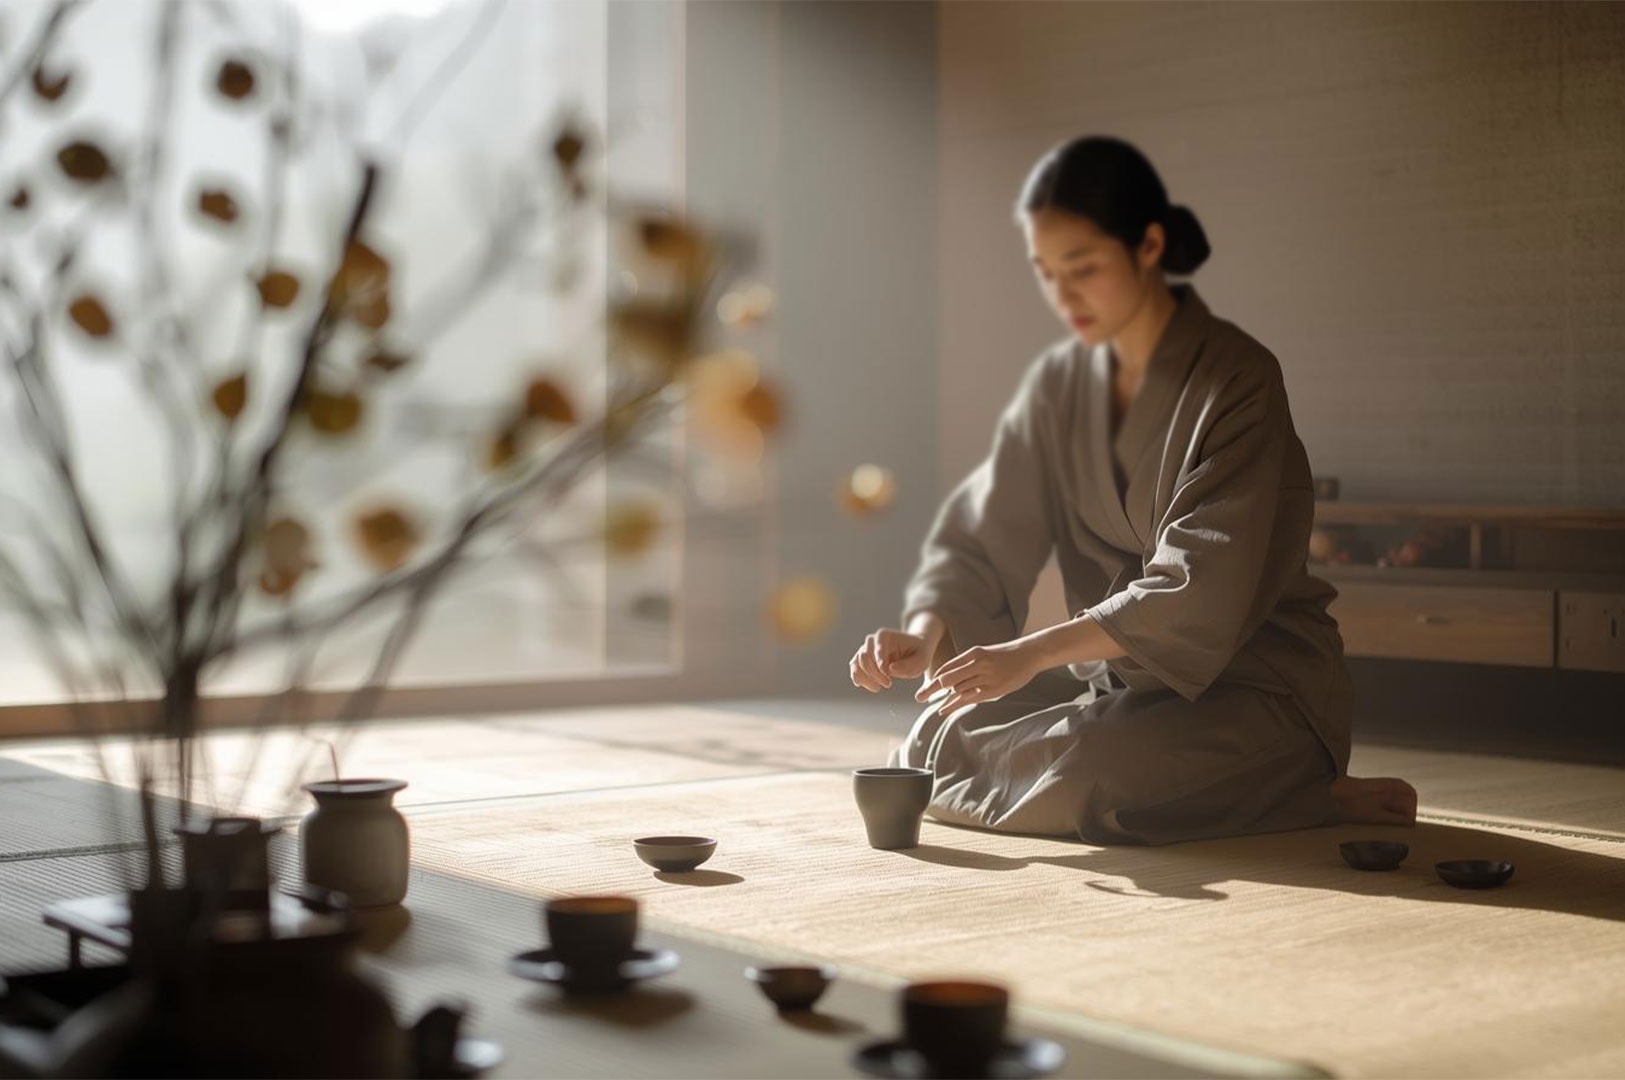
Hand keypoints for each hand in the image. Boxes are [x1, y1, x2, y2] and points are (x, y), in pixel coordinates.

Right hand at [849, 628, 931, 691]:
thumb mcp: (922, 659)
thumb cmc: (918, 654)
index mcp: (884, 636)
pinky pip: (855, 669)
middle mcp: (872, 640)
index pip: (876, 650)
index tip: (889, 681)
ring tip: (878, 688)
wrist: (914, 650)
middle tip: (888, 685)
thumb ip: (909, 664)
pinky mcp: (863, 660)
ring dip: (866, 678)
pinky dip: (859, 679)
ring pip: (856, 664)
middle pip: (864, 657)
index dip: (880, 666)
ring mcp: (865, 649)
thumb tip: (890, 669)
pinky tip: (869, 686)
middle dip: (874, 674)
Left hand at [914, 640, 1038, 713]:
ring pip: (958, 690)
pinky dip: (954, 704)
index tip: (924, 688)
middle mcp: (977, 664)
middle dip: (932, 689)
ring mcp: (985, 677)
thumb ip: (968, 665)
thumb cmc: (1006, 655)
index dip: (934, 679)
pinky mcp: (993, 689)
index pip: (947, 668)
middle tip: (919, 697)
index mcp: (973, 653)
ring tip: (934, 705)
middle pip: (947, 679)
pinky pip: (969, 698)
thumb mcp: (984, 653)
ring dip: (946, 698)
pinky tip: (944, 710)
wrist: (1029, 654)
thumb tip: (948, 678)